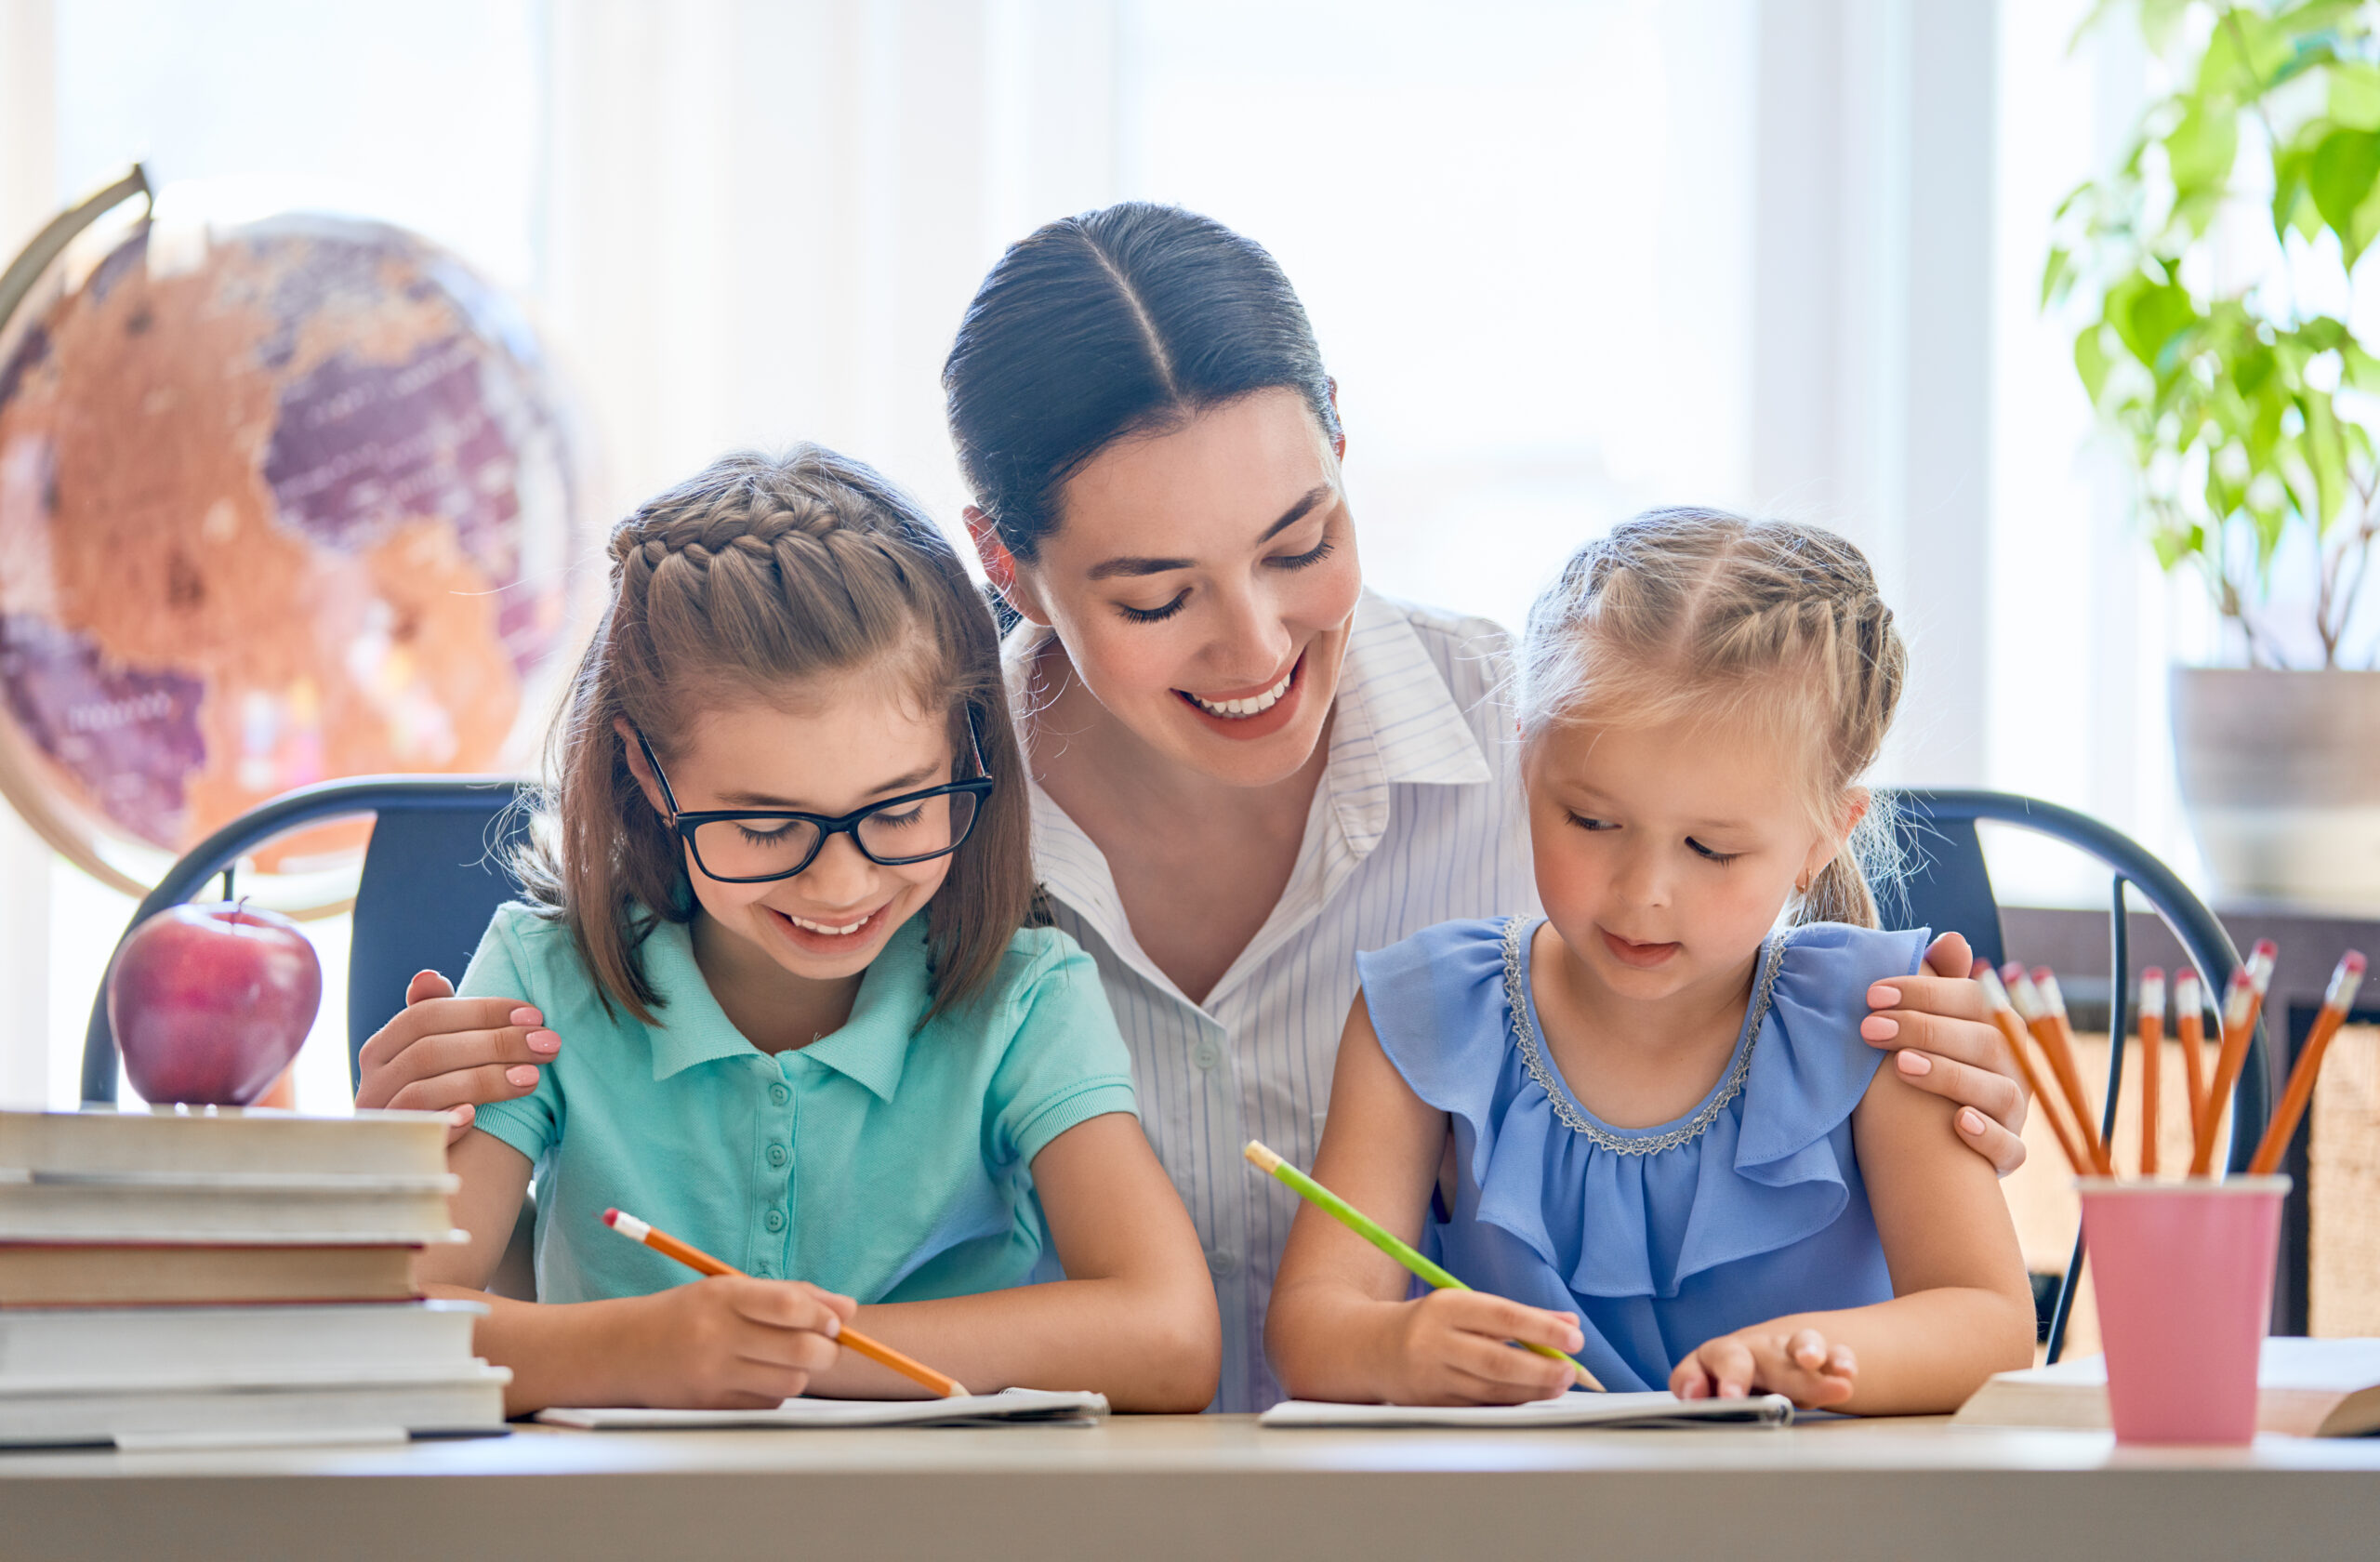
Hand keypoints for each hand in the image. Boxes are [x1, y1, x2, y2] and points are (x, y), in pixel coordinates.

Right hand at [355, 970, 559, 1142]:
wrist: (428, 1172)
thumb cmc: (441, 1103)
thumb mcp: (440, 1059)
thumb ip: (435, 1019)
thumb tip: (429, 976)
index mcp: (382, 1049)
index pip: (426, 1015)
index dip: (483, 1011)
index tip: (535, 1016)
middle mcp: (371, 1082)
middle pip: (429, 1051)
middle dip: (496, 1044)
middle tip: (547, 1045)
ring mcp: (378, 1122)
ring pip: (423, 1089)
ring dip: (483, 1080)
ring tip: (532, 1078)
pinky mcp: (389, 1157)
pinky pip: (413, 1136)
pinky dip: (445, 1120)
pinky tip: (477, 1116)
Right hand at [612, 1275, 858, 1407]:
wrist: (624, 1349)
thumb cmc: (689, 1314)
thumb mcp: (731, 1290)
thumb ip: (791, 1295)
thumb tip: (848, 1309)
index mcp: (723, 1297)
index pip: (791, 1306)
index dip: (825, 1316)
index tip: (837, 1321)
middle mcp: (716, 1335)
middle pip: (801, 1350)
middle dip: (827, 1349)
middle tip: (826, 1343)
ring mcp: (712, 1374)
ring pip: (791, 1382)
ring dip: (801, 1372)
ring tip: (785, 1359)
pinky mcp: (710, 1406)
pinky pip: (768, 1403)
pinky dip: (775, 1391)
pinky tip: (757, 1376)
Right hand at [1377, 1289, 1584, 1405]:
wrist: (1370, 1348)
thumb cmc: (1431, 1324)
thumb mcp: (1467, 1306)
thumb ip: (1519, 1315)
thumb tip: (1569, 1324)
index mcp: (1445, 1307)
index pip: (1503, 1317)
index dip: (1543, 1330)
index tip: (1575, 1338)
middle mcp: (1434, 1342)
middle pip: (1497, 1361)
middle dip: (1542, 1370)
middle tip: (1571, 1371)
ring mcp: (1431, 1377)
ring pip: (1492, 1390)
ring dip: (1532, 1390)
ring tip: (1558, 1384)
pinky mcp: (1432, 1404)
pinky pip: (1481, 1406)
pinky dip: (1511, 1402)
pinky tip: (1530, 1396)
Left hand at [1672, 1325, 1855, 1408]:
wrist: (1767, 1356)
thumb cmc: (1732, 1378)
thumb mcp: (1709, 1386)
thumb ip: (1695, 1390)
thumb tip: (1694, 1396)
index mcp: (1721, 1356)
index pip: (1714, 1361)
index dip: (1714, 1379)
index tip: (1728, 1401)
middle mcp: (1755, 1348)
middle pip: (1754, 1353)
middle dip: (1750, 1372)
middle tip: (1748, 1396)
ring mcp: (1789, 1350)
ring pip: (1799, 1342)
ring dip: (1807, 1350)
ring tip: (1813, 1362)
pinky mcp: (1821, 1358)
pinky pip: (1835, 1354)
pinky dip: (1841, 1362)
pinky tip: (1847, 1374)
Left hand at [1861, 932, 2028, 1175]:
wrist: (1924, 1148)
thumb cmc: (1921, 1072)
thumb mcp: (1926, 1029)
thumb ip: (1938, 986)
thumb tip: (1953, 939)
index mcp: (1995, 1030)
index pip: (1973, 1001)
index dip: (1926, 993)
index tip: (1872, 994)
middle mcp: (2014, 1068)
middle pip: (1986, 1043)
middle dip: (1926, 1031)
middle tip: (1871, 1029)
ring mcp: (2015, 1113)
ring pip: (2001, 1091)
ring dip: (1952, 1076)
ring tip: (1902, 1067)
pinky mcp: (2009, 1153)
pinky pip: (2011, 1149)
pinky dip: (1989, 1136)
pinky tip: (1958, 1124)